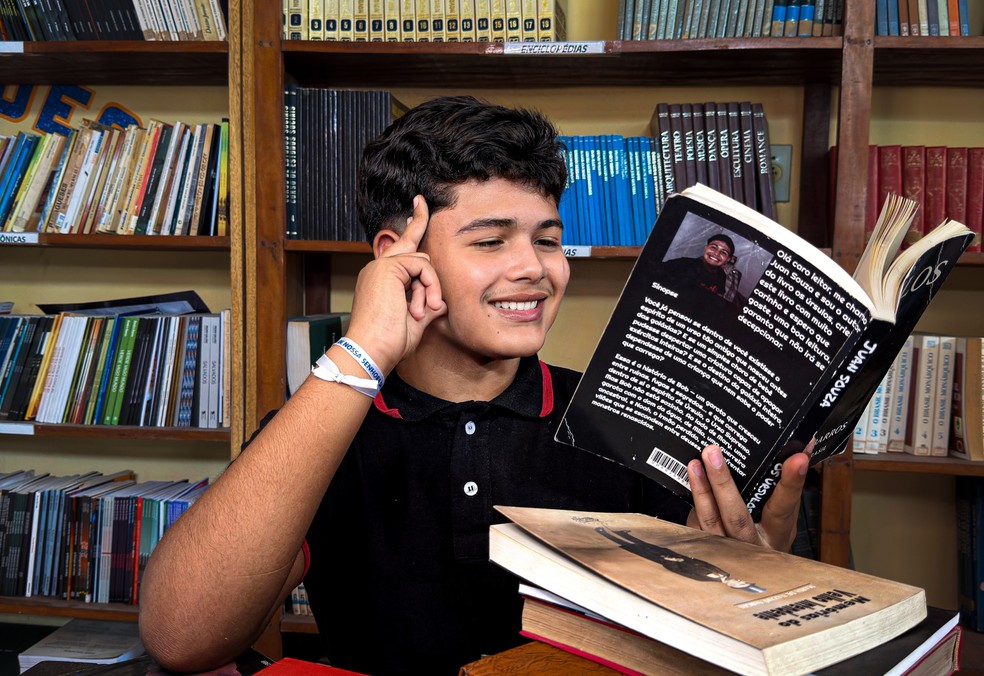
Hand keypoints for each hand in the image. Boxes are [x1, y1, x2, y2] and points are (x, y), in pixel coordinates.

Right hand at [346, 196, 447, 372]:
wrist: (370, 351)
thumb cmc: (388, 343)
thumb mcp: (413, 320)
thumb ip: (426, 304)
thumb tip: (441, 300)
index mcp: (382, 280)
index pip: (400, 250)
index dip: (412, 227)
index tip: (419, 206)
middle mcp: (379, 270)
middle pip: (410, 242)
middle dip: (422, 235)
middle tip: (420, 223)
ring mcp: (381, 267)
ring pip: (423, 261)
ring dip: (430, 288)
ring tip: (421, 312)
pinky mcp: (388, 267)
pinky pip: (422, 266)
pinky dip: (428, 287)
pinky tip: (421, 307)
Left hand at [685, 441, 812, 551]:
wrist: (754, 569)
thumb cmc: (769, 534)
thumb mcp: (784, 514)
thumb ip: (786, 484)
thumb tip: (803, 447)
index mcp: (778, 533)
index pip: (784, 507)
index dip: (790, 483)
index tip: (797, 458)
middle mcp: (753, 544)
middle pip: (737, 517)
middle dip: (723, 483)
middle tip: (713, 452)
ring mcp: (727, 550)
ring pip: (710, 522)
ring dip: (701, 491)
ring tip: (695, 464)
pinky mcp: (705, 546)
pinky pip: (696, 525)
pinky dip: (693, 502)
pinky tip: (688, 481)